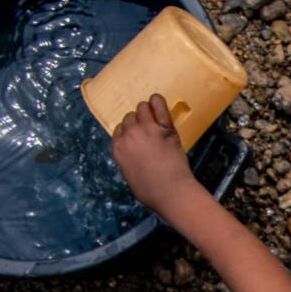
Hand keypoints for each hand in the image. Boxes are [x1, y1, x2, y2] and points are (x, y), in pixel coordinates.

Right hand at [111, 94, 197, 214]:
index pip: (119, 129)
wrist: (171, 191)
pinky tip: (158, 101)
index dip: (128, 131)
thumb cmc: (151, 190)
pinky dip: (158, 101)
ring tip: (154, 116)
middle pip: (130, 117)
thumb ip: (128, 159)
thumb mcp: (130, 175)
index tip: (136, 134)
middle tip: (148, 128)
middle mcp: (130, 135)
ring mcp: (148, 129)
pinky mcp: (166, 128)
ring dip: (147, 111)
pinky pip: (159, 106)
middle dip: (138, 121)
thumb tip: (133, 153)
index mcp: (118, 148)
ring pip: (142, 108)